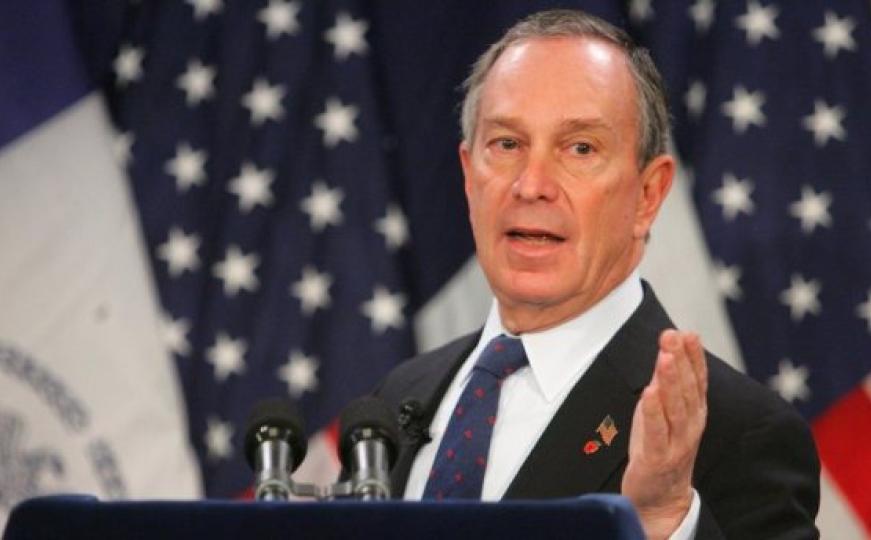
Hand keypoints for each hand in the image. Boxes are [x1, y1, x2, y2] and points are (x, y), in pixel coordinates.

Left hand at [621, 330, 707, 539]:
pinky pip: (656, 432)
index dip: (693, 356)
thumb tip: (670, 345)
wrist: (660, 497)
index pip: (697, 379)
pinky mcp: (657, 458)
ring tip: (665, 357)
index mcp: (694, 412)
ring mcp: (676, 443)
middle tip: (672, 335)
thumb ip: (666, 380)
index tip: (687, 333)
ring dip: (670, 380)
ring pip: (675, 407)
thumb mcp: (664, 410)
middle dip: (680, 360)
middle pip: (686, 389)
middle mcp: (690, 425)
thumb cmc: (660, 447)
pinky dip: (653, 412)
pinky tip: (649, 392)